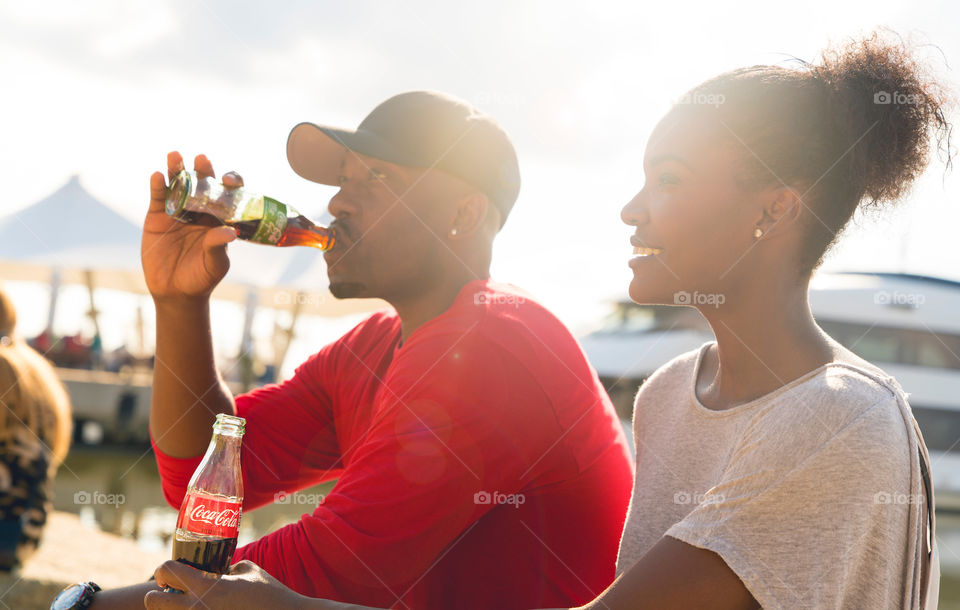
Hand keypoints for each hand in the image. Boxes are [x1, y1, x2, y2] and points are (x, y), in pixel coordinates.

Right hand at [142, 152, 240, 302]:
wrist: (175, 291)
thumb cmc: (202, 278)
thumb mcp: (214, 265)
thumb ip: (218, 247)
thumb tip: (230, 232)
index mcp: (219, 218)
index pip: (228, 195)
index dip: (230, 183)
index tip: (229, 180)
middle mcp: (200, 210)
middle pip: (203, 185)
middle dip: (203, 170)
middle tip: (202, 159)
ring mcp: (178, 211)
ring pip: (178, 185)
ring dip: (177, 169)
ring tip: (175, 155)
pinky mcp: (157, 217)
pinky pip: (158, 198)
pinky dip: (157, 186)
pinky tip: (157, 175)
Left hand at [143, 560, 305, 608]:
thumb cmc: (270, 595)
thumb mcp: (250, 572)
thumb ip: (228, 569)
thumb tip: (219, 571)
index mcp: (207, 587)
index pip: (166, 571)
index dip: (164, 569)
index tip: (170, 572)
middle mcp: (197, 609)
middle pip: (153, 602)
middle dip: (158, 595)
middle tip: (170, 592)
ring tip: (190, 605)